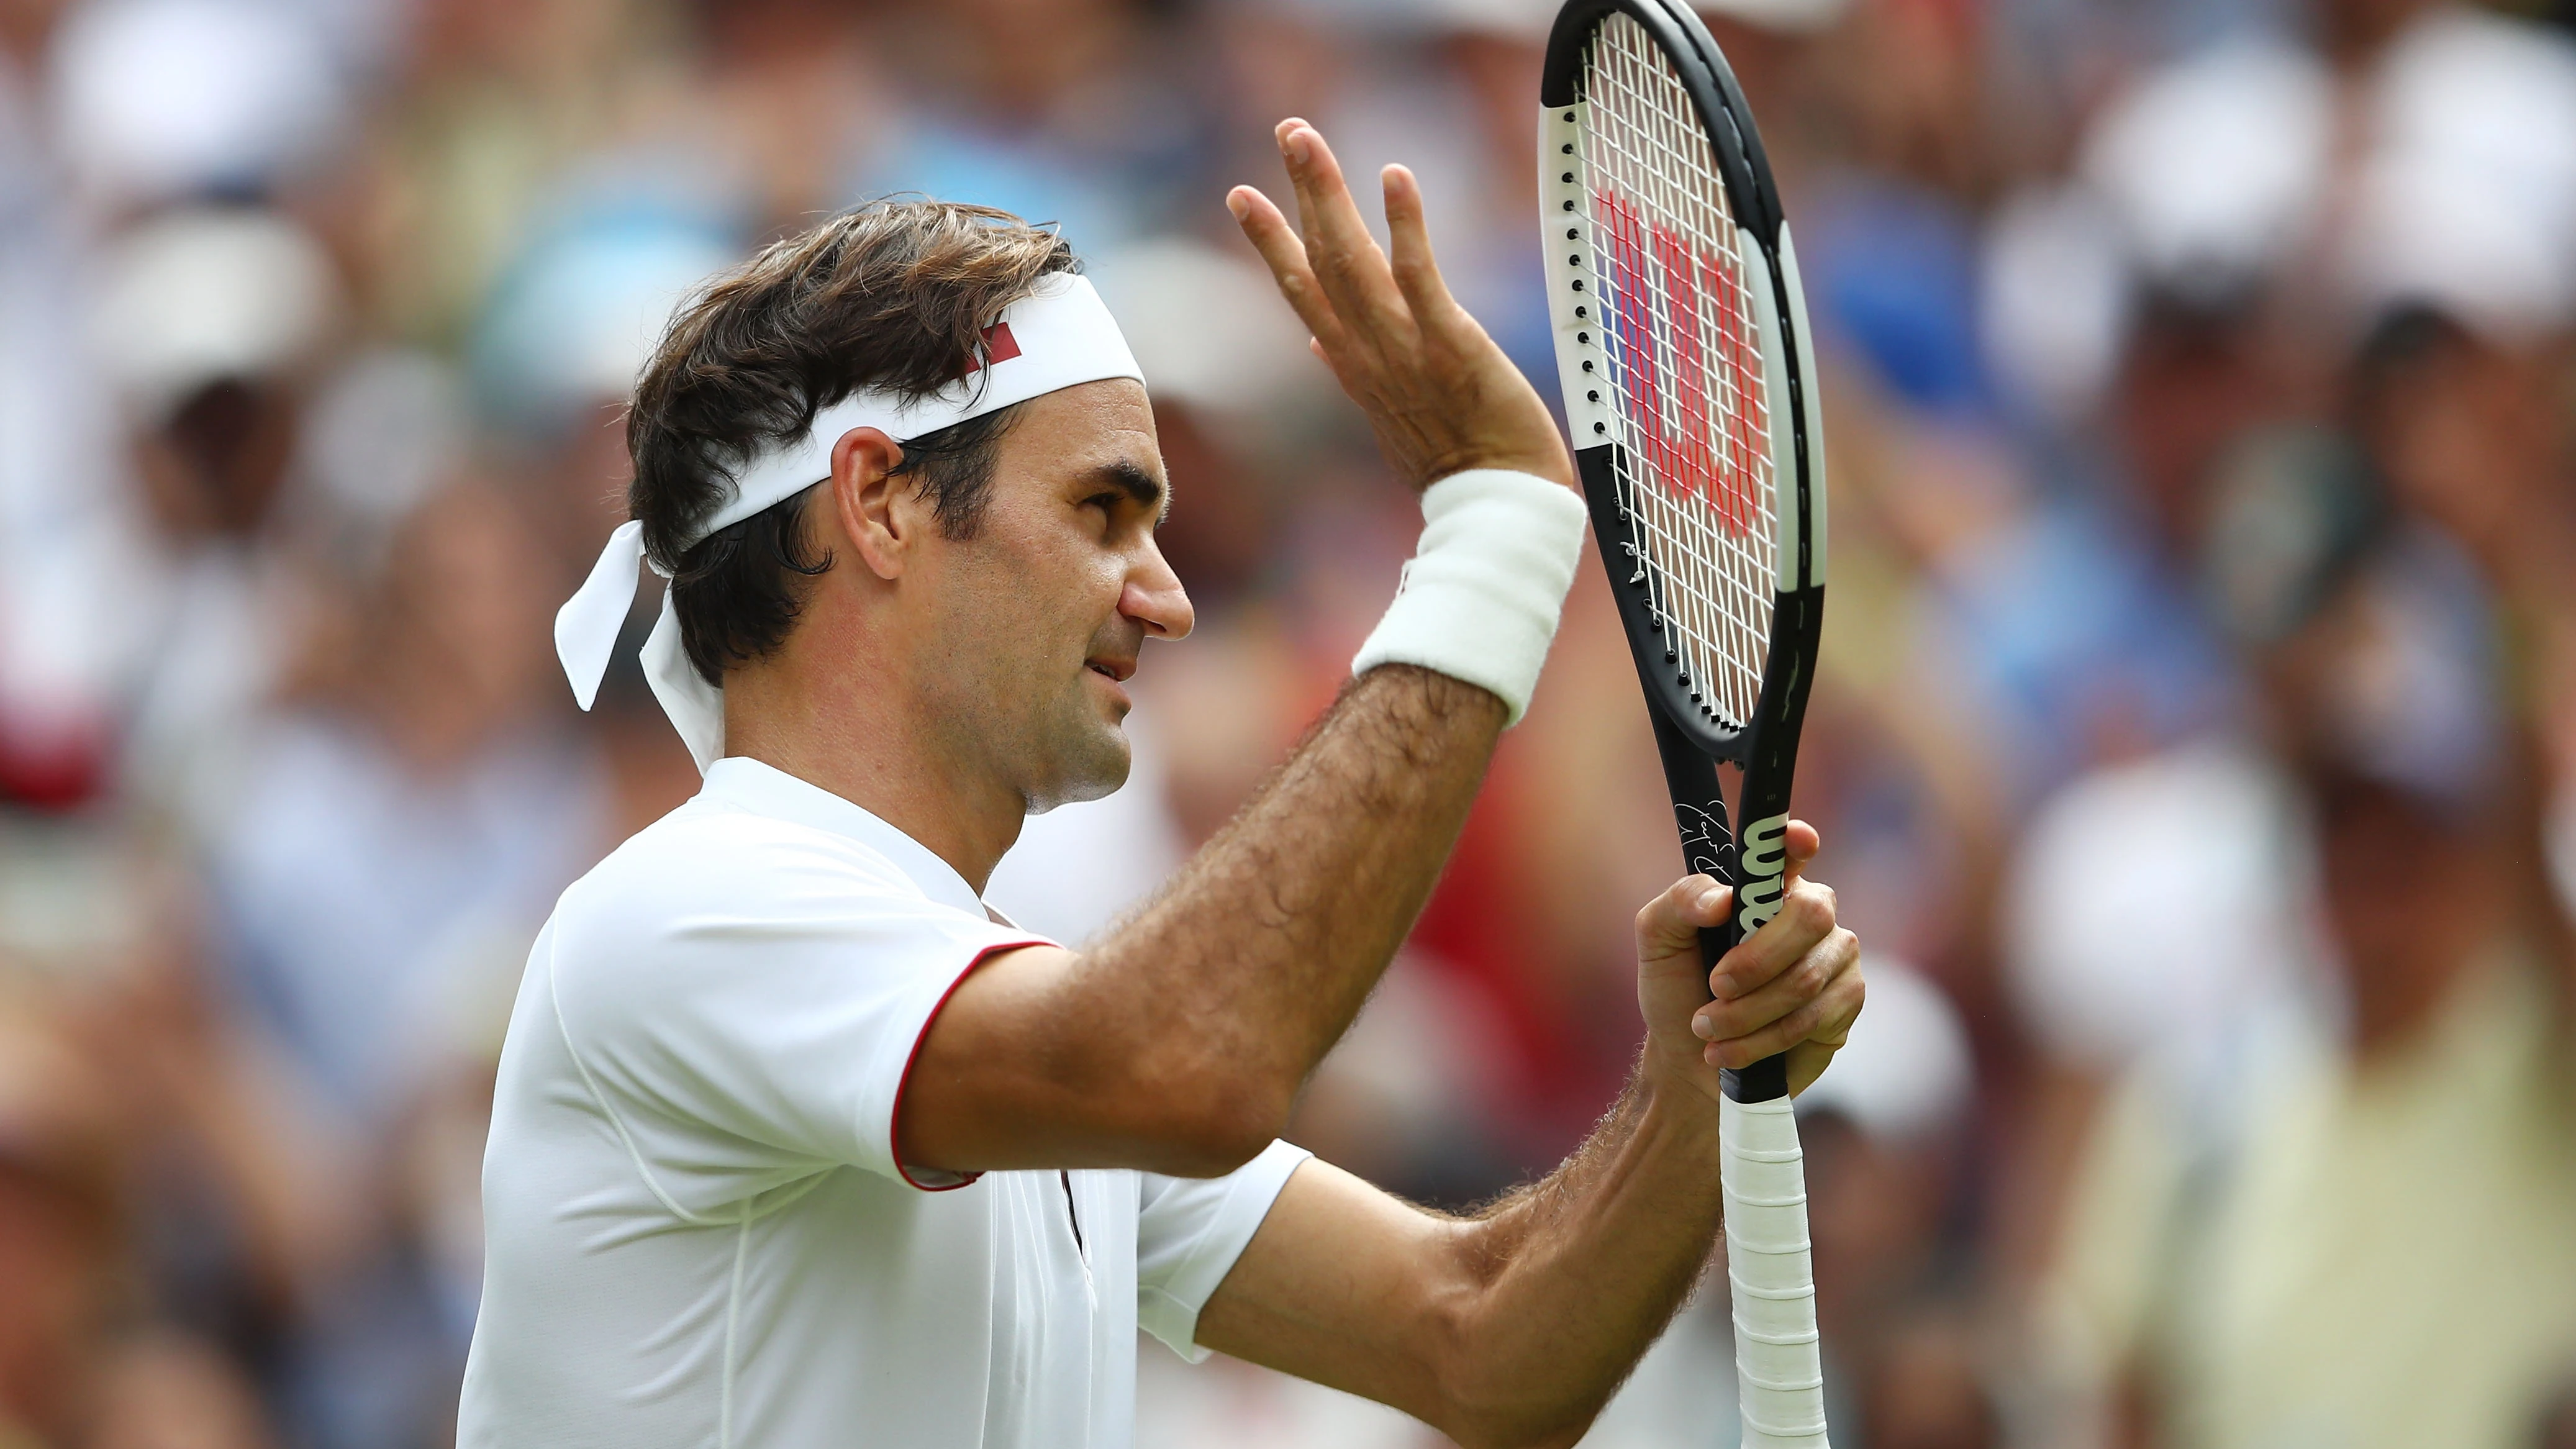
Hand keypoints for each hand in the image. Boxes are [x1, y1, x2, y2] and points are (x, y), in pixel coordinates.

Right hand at [1229, 119, 1571, 491]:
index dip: (1272, 241)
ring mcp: (1405, 349)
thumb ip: (1352, 371)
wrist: (1497, 506)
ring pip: (1352, 261)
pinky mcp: (1451, 346)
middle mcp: (1368, 353)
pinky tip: (1393, 176)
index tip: (1243, 195)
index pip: (1302, 292)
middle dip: (1300, 193)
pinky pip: (1420, 278)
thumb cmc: (1453, 463)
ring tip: (1306, 140)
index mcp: (1353, 366)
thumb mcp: (1390, 416)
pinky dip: (1404, 225)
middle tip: (1287, 130)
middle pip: (1319, 262)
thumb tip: (1320, 343)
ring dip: (1328, 193)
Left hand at [1635, 820, 1861, 1105]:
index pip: (1792, 850)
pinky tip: (1729, 1050)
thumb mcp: (1658, 941)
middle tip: (1715, 986)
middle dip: (1755, 960)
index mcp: (1767, 886)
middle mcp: (1810, 913)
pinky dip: (1761, 1038)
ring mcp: (1835, 957)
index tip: (1797, 838)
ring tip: (1708, 1027)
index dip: (1798, 842)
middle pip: (1810, 916)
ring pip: (1806, 978)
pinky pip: (1813, 1018)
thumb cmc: (1678, 989)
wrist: (1689, 1060)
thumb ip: (1681, 903)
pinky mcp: (1844, 1005)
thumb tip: (1722, 900)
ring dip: (1746, 1011)